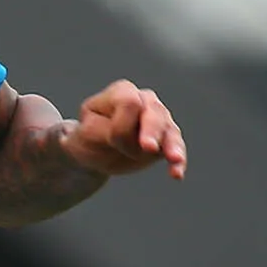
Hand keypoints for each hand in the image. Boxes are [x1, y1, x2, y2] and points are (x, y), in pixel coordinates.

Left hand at [64, 81, 184, 180]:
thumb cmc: (90, 136)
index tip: (110, 141)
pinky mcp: (168, 140)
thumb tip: (141, 136)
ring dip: (172, 146)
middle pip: (155, 112)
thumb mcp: (88, 131)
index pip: (129, 103)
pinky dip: (177, 161)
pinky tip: (176, 174)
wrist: (95, 151)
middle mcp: (146, 101)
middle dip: (152, 130)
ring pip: (169, 130)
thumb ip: (113, 129)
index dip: (120, 126)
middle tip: (148, 148)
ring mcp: (161, 120)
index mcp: (123, 92)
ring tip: (175, 159)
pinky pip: (176, 149)